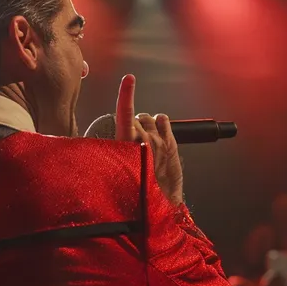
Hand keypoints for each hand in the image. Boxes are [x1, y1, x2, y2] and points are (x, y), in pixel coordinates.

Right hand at [115, 74, 183, 204]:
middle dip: (135, 122)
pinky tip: (159, 127)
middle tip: (134, 138)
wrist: (158, 205)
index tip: (129, 80)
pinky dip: (162, 122)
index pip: (125, 113)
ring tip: (146, 138)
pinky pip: (165, 122)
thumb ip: (117, 148)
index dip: (127, 94)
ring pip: (150, 119)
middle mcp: (143, 140)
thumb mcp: (118, 169)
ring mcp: (159, 141)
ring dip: (147, 124)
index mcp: (125, 145)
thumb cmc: (136, 190)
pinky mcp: (170, 145)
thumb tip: (116, 135)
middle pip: (136, 117)